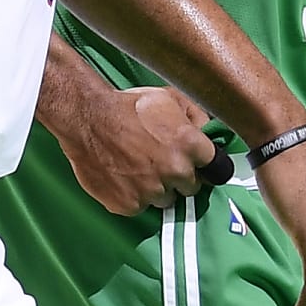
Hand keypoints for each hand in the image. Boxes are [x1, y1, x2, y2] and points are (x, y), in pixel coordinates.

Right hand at [59, 83, 217, 215]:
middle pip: (191, 188)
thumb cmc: (128, 106)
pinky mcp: (130, 205)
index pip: (218, 169)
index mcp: (191, 144)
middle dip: (179, 177)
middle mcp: (176, 171)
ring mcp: (153, 191)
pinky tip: (124, 177)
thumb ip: (197, 116)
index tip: (199, 165)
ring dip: (157, 188)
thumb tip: (209, 131)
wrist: (87, 118)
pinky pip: (140, 207)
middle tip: (161, 162)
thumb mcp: (170, 98)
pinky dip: (134, 196)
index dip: (207, 165)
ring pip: (166, 200)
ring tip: (139, 168)